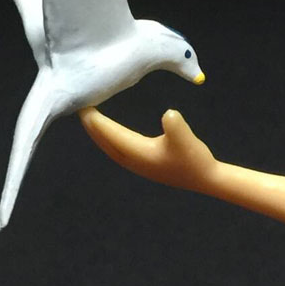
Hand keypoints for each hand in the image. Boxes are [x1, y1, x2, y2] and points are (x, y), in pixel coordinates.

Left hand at [78, 107, 217, 192]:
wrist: (205, 179)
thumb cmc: (195, 158)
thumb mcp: (187, 139)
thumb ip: (176, 126)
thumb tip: (169, 114)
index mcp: (139, 153)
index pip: (111, 134)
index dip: (96, 121)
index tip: (83, 106)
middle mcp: (132, 161)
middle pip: (105, 142)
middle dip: (92, 126)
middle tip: (79, 108)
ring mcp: (136, 165)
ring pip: (109, 147)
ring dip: (98, 133)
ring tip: (89, 119)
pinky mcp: (142, 165)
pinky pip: (117, 149)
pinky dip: (109, 139)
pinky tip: (109, 132)